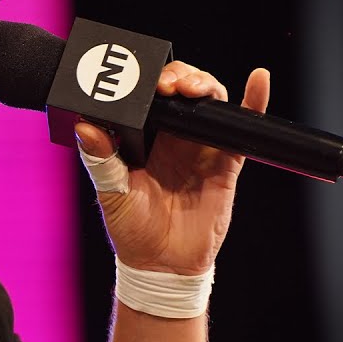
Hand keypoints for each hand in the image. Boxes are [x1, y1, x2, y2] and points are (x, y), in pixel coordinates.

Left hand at [74, 64, 270, 274]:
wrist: (163, 265)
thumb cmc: (132, 229)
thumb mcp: (111, 192)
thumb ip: (101, 160)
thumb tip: (84, 127)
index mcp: (144, 137)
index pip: (151, 95)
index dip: (153, 79)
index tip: (150, 83)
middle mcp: (173, 136)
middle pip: (184, 89)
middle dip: (180, 76)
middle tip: (172, 85)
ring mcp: (201, 147)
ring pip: (211, 102)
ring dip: (206, 85)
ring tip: (195, 89)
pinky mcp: (225, 163)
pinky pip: (242, 129)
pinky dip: (253, 102)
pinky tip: (259, 79)